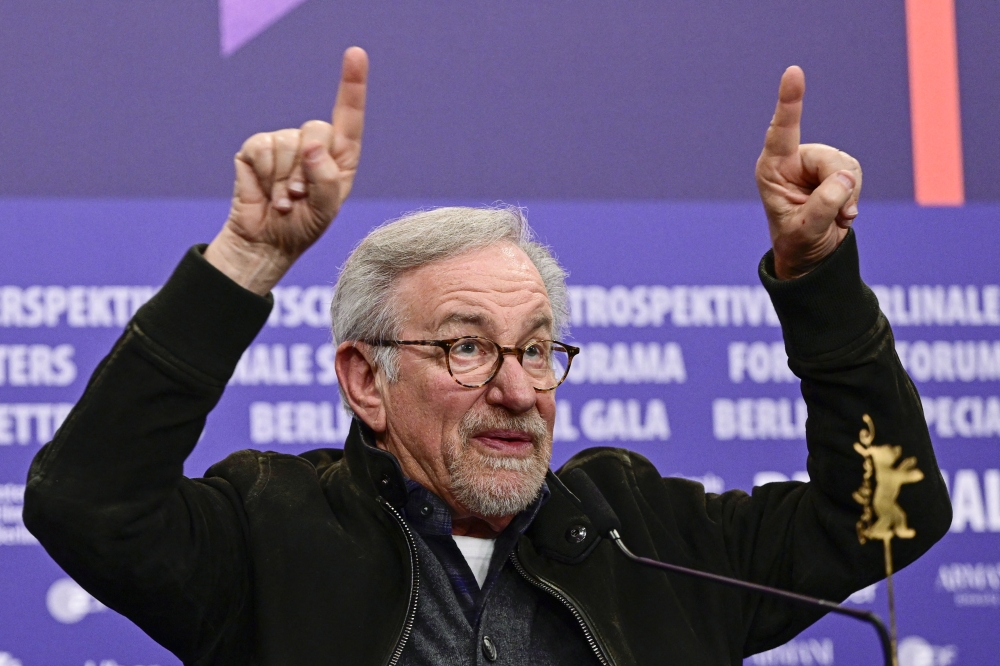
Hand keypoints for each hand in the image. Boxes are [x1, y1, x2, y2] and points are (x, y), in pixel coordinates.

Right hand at [205, 47, 368, 293]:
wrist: (266, 241)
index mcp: (340, 156)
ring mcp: (284, 144)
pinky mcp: (256, 149)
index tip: (355, 54)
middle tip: (301, 196)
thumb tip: (311, 145)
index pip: (349, 116)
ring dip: (285, 180)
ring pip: (288, 143)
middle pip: (316, 129)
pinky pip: (262, 148)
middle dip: (308, 167)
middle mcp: (314, 144)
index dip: (352, 85)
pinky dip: (265, 175)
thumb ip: (325, 178)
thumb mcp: (325, 208)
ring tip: (284, 199)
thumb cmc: (303, 225)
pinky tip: (266, 191)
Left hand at [755, 66, 862, 279]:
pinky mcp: (835, 169)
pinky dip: (853, 197)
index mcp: (772, 168)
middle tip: (835, 216)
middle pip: (830, 159)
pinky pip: (856, 173)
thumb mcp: (806, 230)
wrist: (810, 253)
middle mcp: (793, 159)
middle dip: (839, 188)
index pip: (782, 130)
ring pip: (847, 166)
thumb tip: (846, 178)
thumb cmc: (797, 241)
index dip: (790, 101)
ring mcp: (815, 163)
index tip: (793, 72)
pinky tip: (842, 213)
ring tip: (834, 217)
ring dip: (847, 196)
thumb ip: (824, 204)